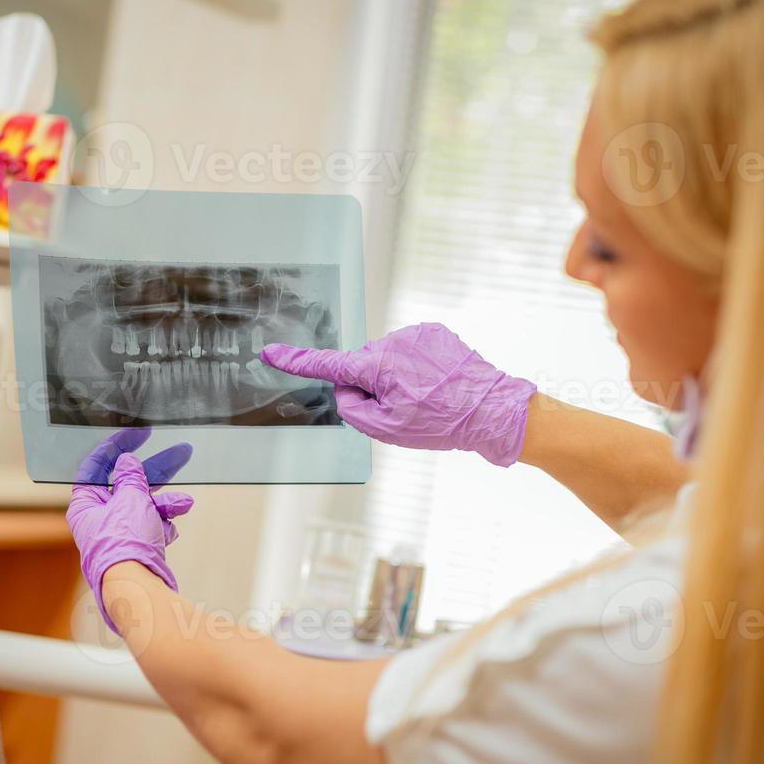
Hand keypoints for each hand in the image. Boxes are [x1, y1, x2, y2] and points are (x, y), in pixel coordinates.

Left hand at [68, 431, 194, 632]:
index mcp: (86, 504)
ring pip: (146, 507)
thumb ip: (131, 477)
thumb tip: (127, 463)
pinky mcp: (136, 549)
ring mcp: (118, 535)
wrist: (138, 590)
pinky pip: (152, 527)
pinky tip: (169, 531)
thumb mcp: (130, 499)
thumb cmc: (124, 545)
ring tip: (185, 503)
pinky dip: (163, 525)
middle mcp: (99, 519)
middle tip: (181, 452)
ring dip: (167, 502)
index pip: (97, 466)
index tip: (139, 434)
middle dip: (157, 471)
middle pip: (129, 484)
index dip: (118, 446)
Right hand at [261, 323, 536, 465]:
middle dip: (371, 386)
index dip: (296, 361)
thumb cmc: (441, 424)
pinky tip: (434, 385)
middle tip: (402, 409)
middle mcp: (392, 343)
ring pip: (386, 360)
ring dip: (395, 377)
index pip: (328, 365)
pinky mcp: (433, 333)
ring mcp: (415, 334)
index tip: (271, 352)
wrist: (492, 410)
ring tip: (425, 399)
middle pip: (362, 367)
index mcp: (377, 366)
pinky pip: (408, 352)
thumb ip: (353, 410)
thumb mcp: (386, 430)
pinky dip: (413, 368)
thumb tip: (346, 391)